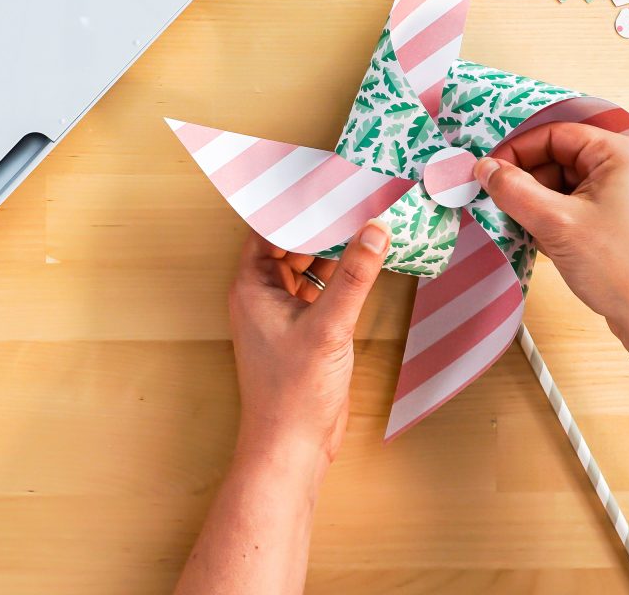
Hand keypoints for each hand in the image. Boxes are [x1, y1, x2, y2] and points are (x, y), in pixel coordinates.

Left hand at [227, 220, 389, 469]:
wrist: (292, 447)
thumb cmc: (293, 392)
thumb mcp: (328, 327)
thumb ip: (354, 276)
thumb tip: (375, 229)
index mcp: (252, 287)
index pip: (270, 229)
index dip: (295, 205)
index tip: (327, 182)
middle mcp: (264, 295)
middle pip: (293, 244)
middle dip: (323, 224)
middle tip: (357, 195)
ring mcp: (286, 313)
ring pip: (310, 267)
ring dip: (336, 249)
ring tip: (368, 219)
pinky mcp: (307, 330)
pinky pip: (324, 290)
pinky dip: (343, 275)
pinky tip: (369, 261)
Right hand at [474, 123, 628, 338]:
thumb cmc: (620, 267)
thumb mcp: (555, 223)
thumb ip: (514, 190)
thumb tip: (485, 169)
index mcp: (622, 153)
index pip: (556, 134)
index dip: (518, 151)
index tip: (489, 173)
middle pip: (563, 158)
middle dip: (530, 181)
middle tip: (502, 204)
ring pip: (572, 185)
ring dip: (543, 203)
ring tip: (527, 228)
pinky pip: (585, 206)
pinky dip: (561, 218)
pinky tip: (548, 242)